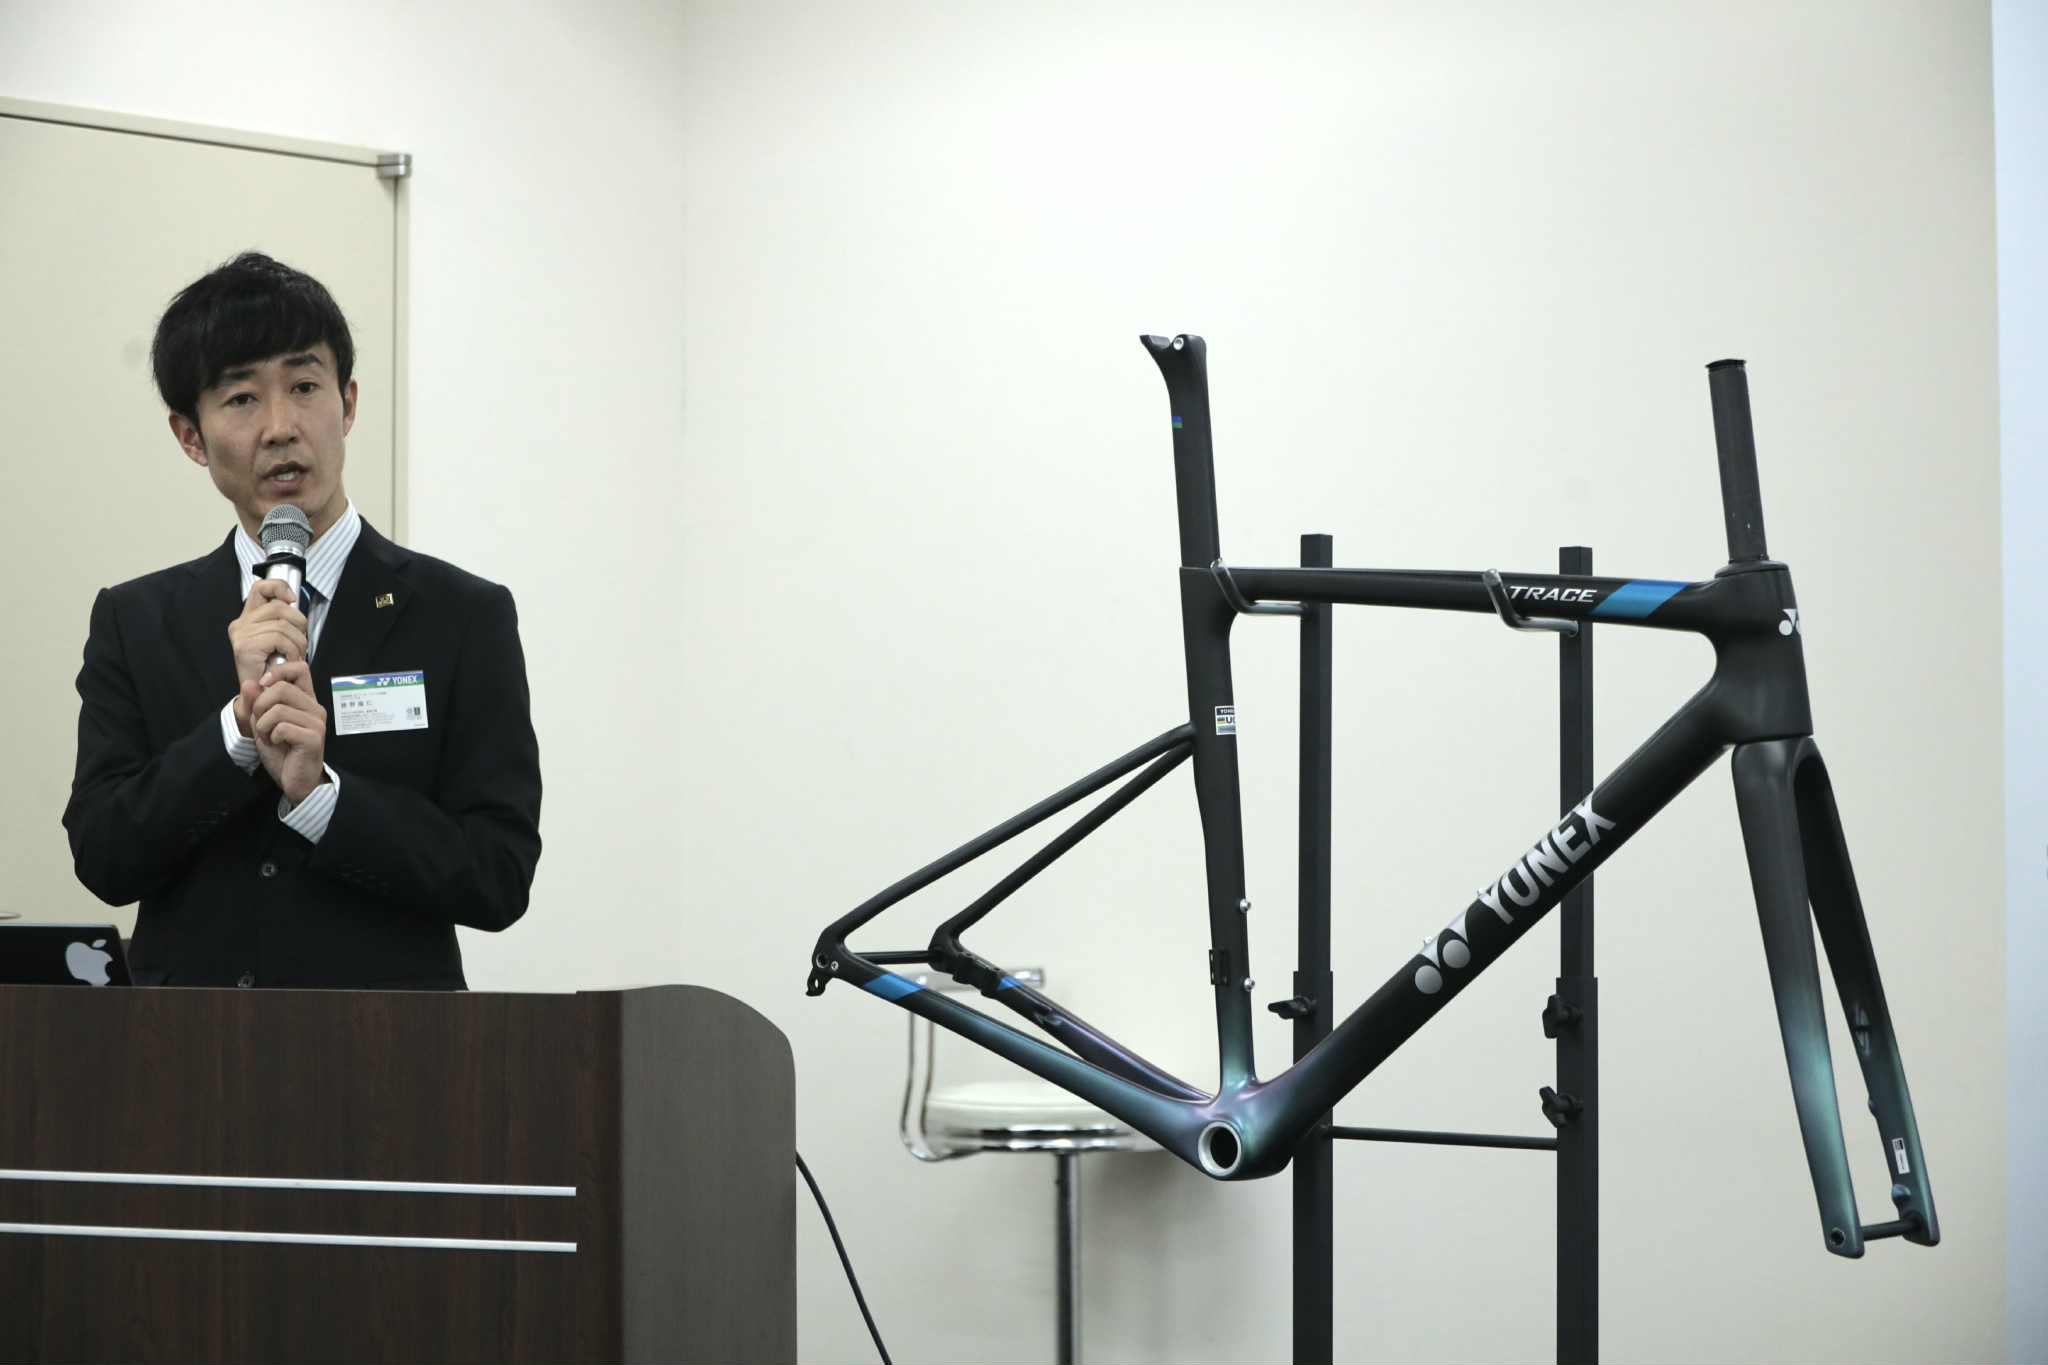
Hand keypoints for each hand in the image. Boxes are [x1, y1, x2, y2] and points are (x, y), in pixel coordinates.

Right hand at [229, 579, 307, 736]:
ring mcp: (241, 635)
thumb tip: (292, 599)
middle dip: (298, 625)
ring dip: (297, 642)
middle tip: (298, 645)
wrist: (261, 698)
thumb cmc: (273, 670)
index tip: (292, 599)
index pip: (262, 588)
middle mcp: (240, 624)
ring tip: (293, 656)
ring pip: (283, 625)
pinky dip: (290, 650)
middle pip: (280, 607)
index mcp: (247, 618)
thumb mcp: (279, 640)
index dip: (279, 587)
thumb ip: (282, 620)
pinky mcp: (245, 647)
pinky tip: (287, 660)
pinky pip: (279, 638)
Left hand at [247, 661, 328, 803]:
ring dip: (264, 725)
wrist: (296, 782)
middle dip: (260, 705)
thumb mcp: (262, 724)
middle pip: (281, 688)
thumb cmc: (283, 752)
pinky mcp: (313, 738)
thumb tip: (251, 683)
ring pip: (278, 709)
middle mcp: (314, 708)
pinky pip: (282, 727)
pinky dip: (272, 737)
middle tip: (262, 723)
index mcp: (305, 700)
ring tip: (270, 737)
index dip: (278, 671)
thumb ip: (255, 703)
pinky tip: (279, 744)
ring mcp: (316, 722)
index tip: (264, 686)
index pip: (300, 668)